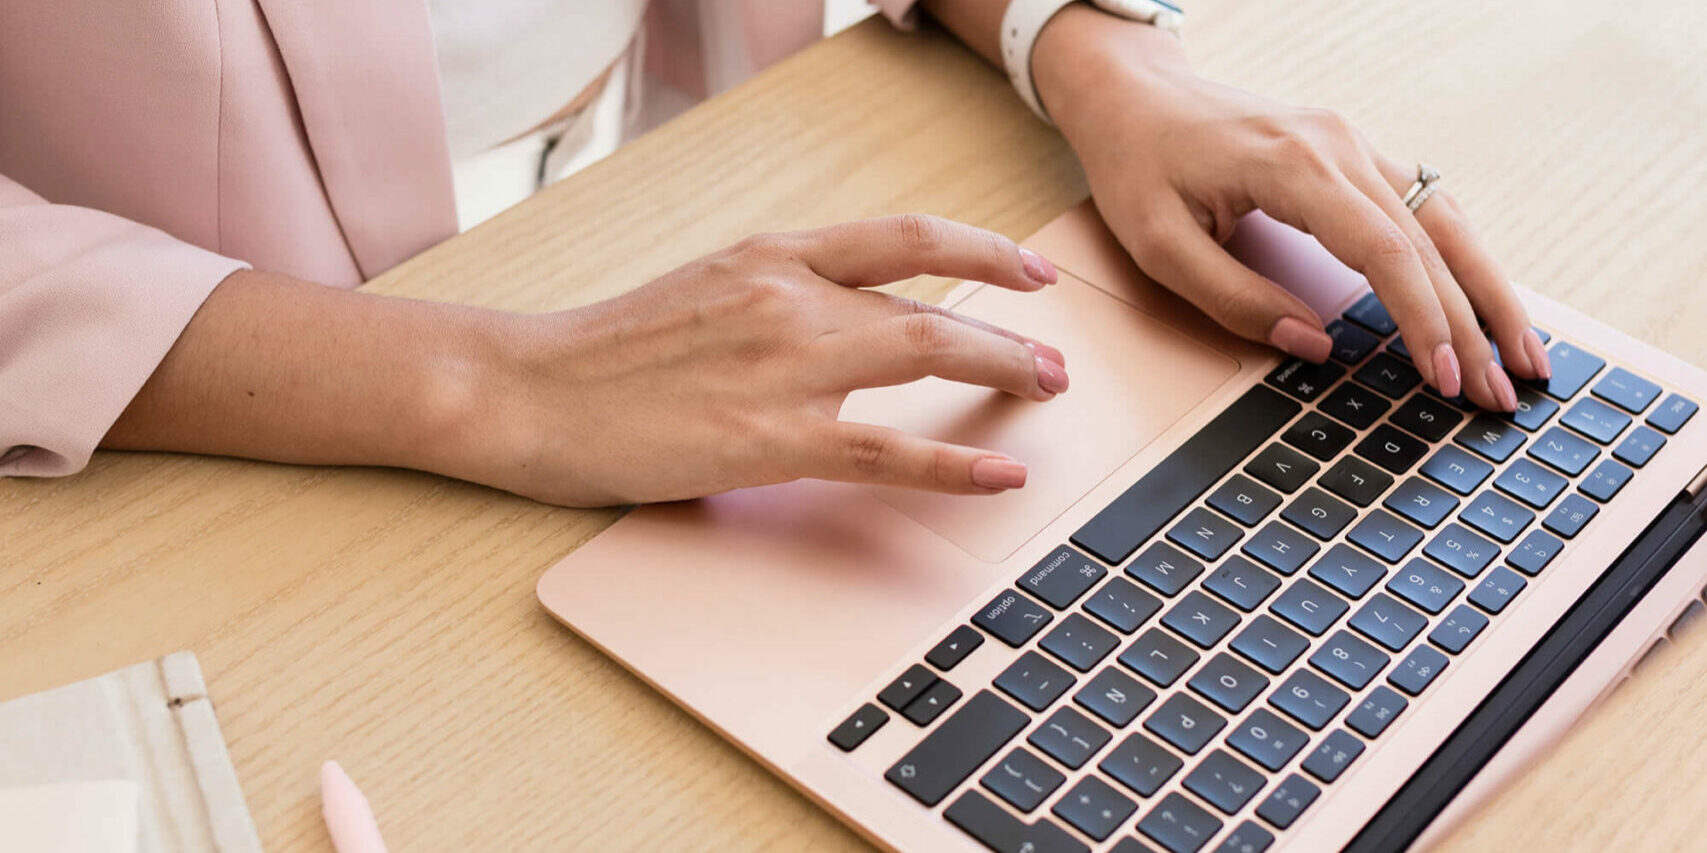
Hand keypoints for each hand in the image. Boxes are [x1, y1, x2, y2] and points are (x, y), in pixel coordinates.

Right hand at [455, 215, 1067, 505]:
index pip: (902, 237)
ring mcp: (782, 365)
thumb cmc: (607, 348)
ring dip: (999, 371)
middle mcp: (788, 295)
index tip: (1029, 272)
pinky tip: (998, 474)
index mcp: (771, 254)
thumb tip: (849, 313)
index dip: (980, 250)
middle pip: (931, 299)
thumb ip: (780, 292)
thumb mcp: (704, 287)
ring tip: (1045, 391)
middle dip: (1007, 329)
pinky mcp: (767, 438)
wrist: (531, 387)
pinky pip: (885, 448)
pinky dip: (953, 463)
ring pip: (924, 353)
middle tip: (1053, 360)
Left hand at [1032, 8, 1549, 411]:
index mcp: (1293, 164)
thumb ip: (1233, 299)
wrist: (1133, 98)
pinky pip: (1425, 209)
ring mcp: (1353, 145)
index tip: (1445, 377)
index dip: (1421, 319)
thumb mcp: (1160, 247)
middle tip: (1502, 392)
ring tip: (1523, 355)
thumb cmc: (1139, 166)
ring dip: (1487, 290)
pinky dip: (1462, 260)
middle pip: (1430, 241)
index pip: (1384, 251)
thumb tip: (1310, 345)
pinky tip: (1485, 305)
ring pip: (1445, 220)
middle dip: (1473, 322)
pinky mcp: (1354, 156)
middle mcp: (1339, 146)